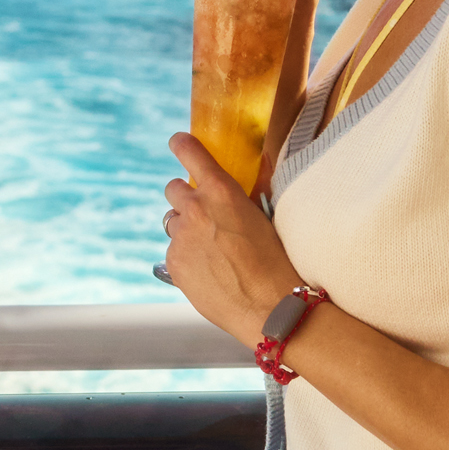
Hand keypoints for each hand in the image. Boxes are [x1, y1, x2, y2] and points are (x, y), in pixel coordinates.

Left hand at [161, 134, 301, 339]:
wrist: (269, 307)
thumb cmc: (276, 261)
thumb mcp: (265, 215)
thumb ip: (249, 191)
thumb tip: (255, 165)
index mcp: (220, 190)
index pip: (189, 151)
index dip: (181, 145)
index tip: (178, 143)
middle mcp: (195, 209)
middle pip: (172, 189)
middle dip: (185, 197)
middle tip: (201, 213)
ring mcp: (180, 237)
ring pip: (172, 223)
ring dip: (185, 229)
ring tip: (211, 249)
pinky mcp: (173, 264)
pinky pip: (173, 252)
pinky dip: (186, 257)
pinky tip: (209, 271)